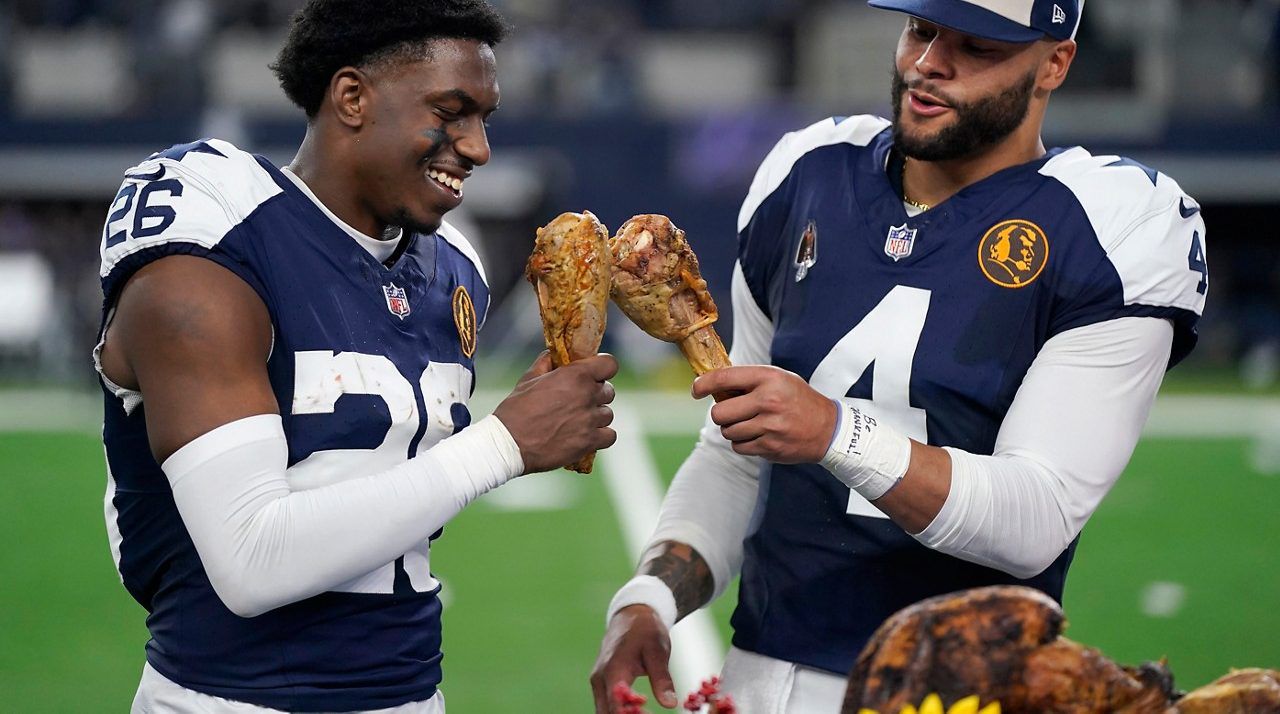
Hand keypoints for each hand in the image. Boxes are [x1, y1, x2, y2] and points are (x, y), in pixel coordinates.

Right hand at [494, 352, 617, 473]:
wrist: (510, 443)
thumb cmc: (516, 409)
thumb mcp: (529, 379)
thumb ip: (546, 363)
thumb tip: (553, 355)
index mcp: (575, 375)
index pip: (610, 364)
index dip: (603, 368)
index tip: (596, 375)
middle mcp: (587, 395)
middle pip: (608, 391)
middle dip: (595, 394)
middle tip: (578, 401)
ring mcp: (590, 420)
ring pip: (607, 414)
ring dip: (596, 417)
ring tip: (577, 421)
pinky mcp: (589, 442)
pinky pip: (609, 436)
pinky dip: (600, 436)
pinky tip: (586, 436)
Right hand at [590, 605, 677, 711]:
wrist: (631, 616)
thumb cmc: (646, 631)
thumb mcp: (658, 652)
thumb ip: (662, 679)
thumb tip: (670, 704)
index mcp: (613, 671)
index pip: (616, 707)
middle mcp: (600, 679)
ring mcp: (598, 682)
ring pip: (604, 712)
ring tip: (646, 712)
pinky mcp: (601, 683)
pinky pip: (606, 705)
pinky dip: (619, 712)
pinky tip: (638, 710)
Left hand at [693, 365, 837, 463]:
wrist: (828, 429)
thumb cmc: (798, 400)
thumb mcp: (779, 379)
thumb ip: (749, 380)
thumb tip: (713, 386)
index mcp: (768, 378)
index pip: (724, 378)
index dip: (703, 384)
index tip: (696, 389)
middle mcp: (768, 401)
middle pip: (720, 412)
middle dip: (721, 414)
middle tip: (731, 412)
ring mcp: (769, 426)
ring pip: (728, 431)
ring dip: (732, 429)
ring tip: (749, 424)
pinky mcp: (769, 447)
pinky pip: (738, 447)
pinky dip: (742, 443)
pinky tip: (757, 436)